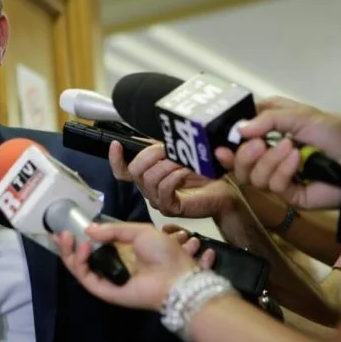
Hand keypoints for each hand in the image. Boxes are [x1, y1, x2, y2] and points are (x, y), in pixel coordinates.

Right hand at [57, 222, 209, 310]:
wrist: (178, 277)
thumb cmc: (164, 253)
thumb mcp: (139, 231)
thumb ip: (113, 230)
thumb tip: (88, 229)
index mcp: (121, 253)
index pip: (93, 246)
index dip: (79, 237)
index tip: (66, 226)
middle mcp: (111, 267)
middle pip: (82, 259)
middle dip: (68, 246)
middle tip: (59, 233)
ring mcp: (108, 280)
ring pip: (81, 269)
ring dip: (70, 253)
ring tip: (68, 237)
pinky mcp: (106, 292)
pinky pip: (88, 279)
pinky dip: (80, 264)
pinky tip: (83, 247)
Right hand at [110, 141, 236, 217]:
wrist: (225, 194)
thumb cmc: (204, 175)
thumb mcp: (180, 154)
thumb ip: (162, 147)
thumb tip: (149, 133)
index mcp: (147, 176)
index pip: (122, 171)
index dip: (115, 159)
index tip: (116, 144)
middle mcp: (148, 189)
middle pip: (133, 171)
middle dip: (149, 154)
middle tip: (166, 147)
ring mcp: (158, 200)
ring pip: (149, 179)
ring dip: (166, 164)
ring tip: (182, 158)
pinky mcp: (170, 207)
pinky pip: (164, 189)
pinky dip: (175, 176)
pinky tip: (186, 170)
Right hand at [215, 96, 340, 208]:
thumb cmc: (329, 129)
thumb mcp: (297, 114)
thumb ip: (266, 119)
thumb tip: (238, 131)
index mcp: (262, 135)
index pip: (234, 145)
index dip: (224, 149)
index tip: (219, 148)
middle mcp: (265, 157)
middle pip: (238, 166)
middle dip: (245, 156)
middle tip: (260, 144)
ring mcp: (275, 177)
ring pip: (253, 178)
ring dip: (270, 162)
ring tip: (291, 148)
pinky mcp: (288, 194)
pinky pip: (274, 187)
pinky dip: (283, 171)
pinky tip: (297, 160)